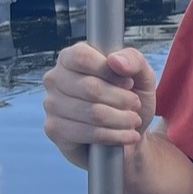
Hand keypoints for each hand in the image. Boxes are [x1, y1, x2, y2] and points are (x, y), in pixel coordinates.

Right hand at [42, 44, 156, 167]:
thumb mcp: (141, 74)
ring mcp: (51, 105)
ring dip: (122, 119)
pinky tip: (128, 135)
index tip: (129, 83)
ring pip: (92, 112)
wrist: (129, 131)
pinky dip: (115, 136)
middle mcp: (55, 78)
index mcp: (71, 57)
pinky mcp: (55, 129)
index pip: (82, 57)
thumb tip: (114, 60)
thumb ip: (133, 60)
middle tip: (135, 105)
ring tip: (134, 120)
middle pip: (90, 87)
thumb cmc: (131, 96)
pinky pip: (88, 133)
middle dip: (122, 99)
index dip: (110, 72)